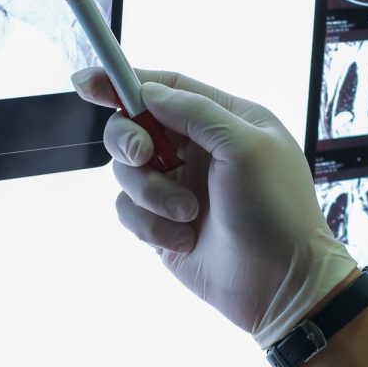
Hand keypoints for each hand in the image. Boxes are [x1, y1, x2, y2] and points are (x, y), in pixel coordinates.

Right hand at [71, 68, 358, 347]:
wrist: (281, 285)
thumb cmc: (277, 210)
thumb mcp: (245, 147)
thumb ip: (195, 112)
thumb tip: (148, 91)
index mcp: (224, 120)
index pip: (166, 87)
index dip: (124, 81)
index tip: (86, 82)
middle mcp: (198, 150)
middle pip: (134, 125)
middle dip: (130, 140)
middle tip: (144, 155)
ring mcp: (178, 187)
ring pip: (126, 172)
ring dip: (151, 194)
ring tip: (189, 215)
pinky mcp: (162, 224)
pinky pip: (127, 210)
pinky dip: (150, 225)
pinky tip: (184, 240)